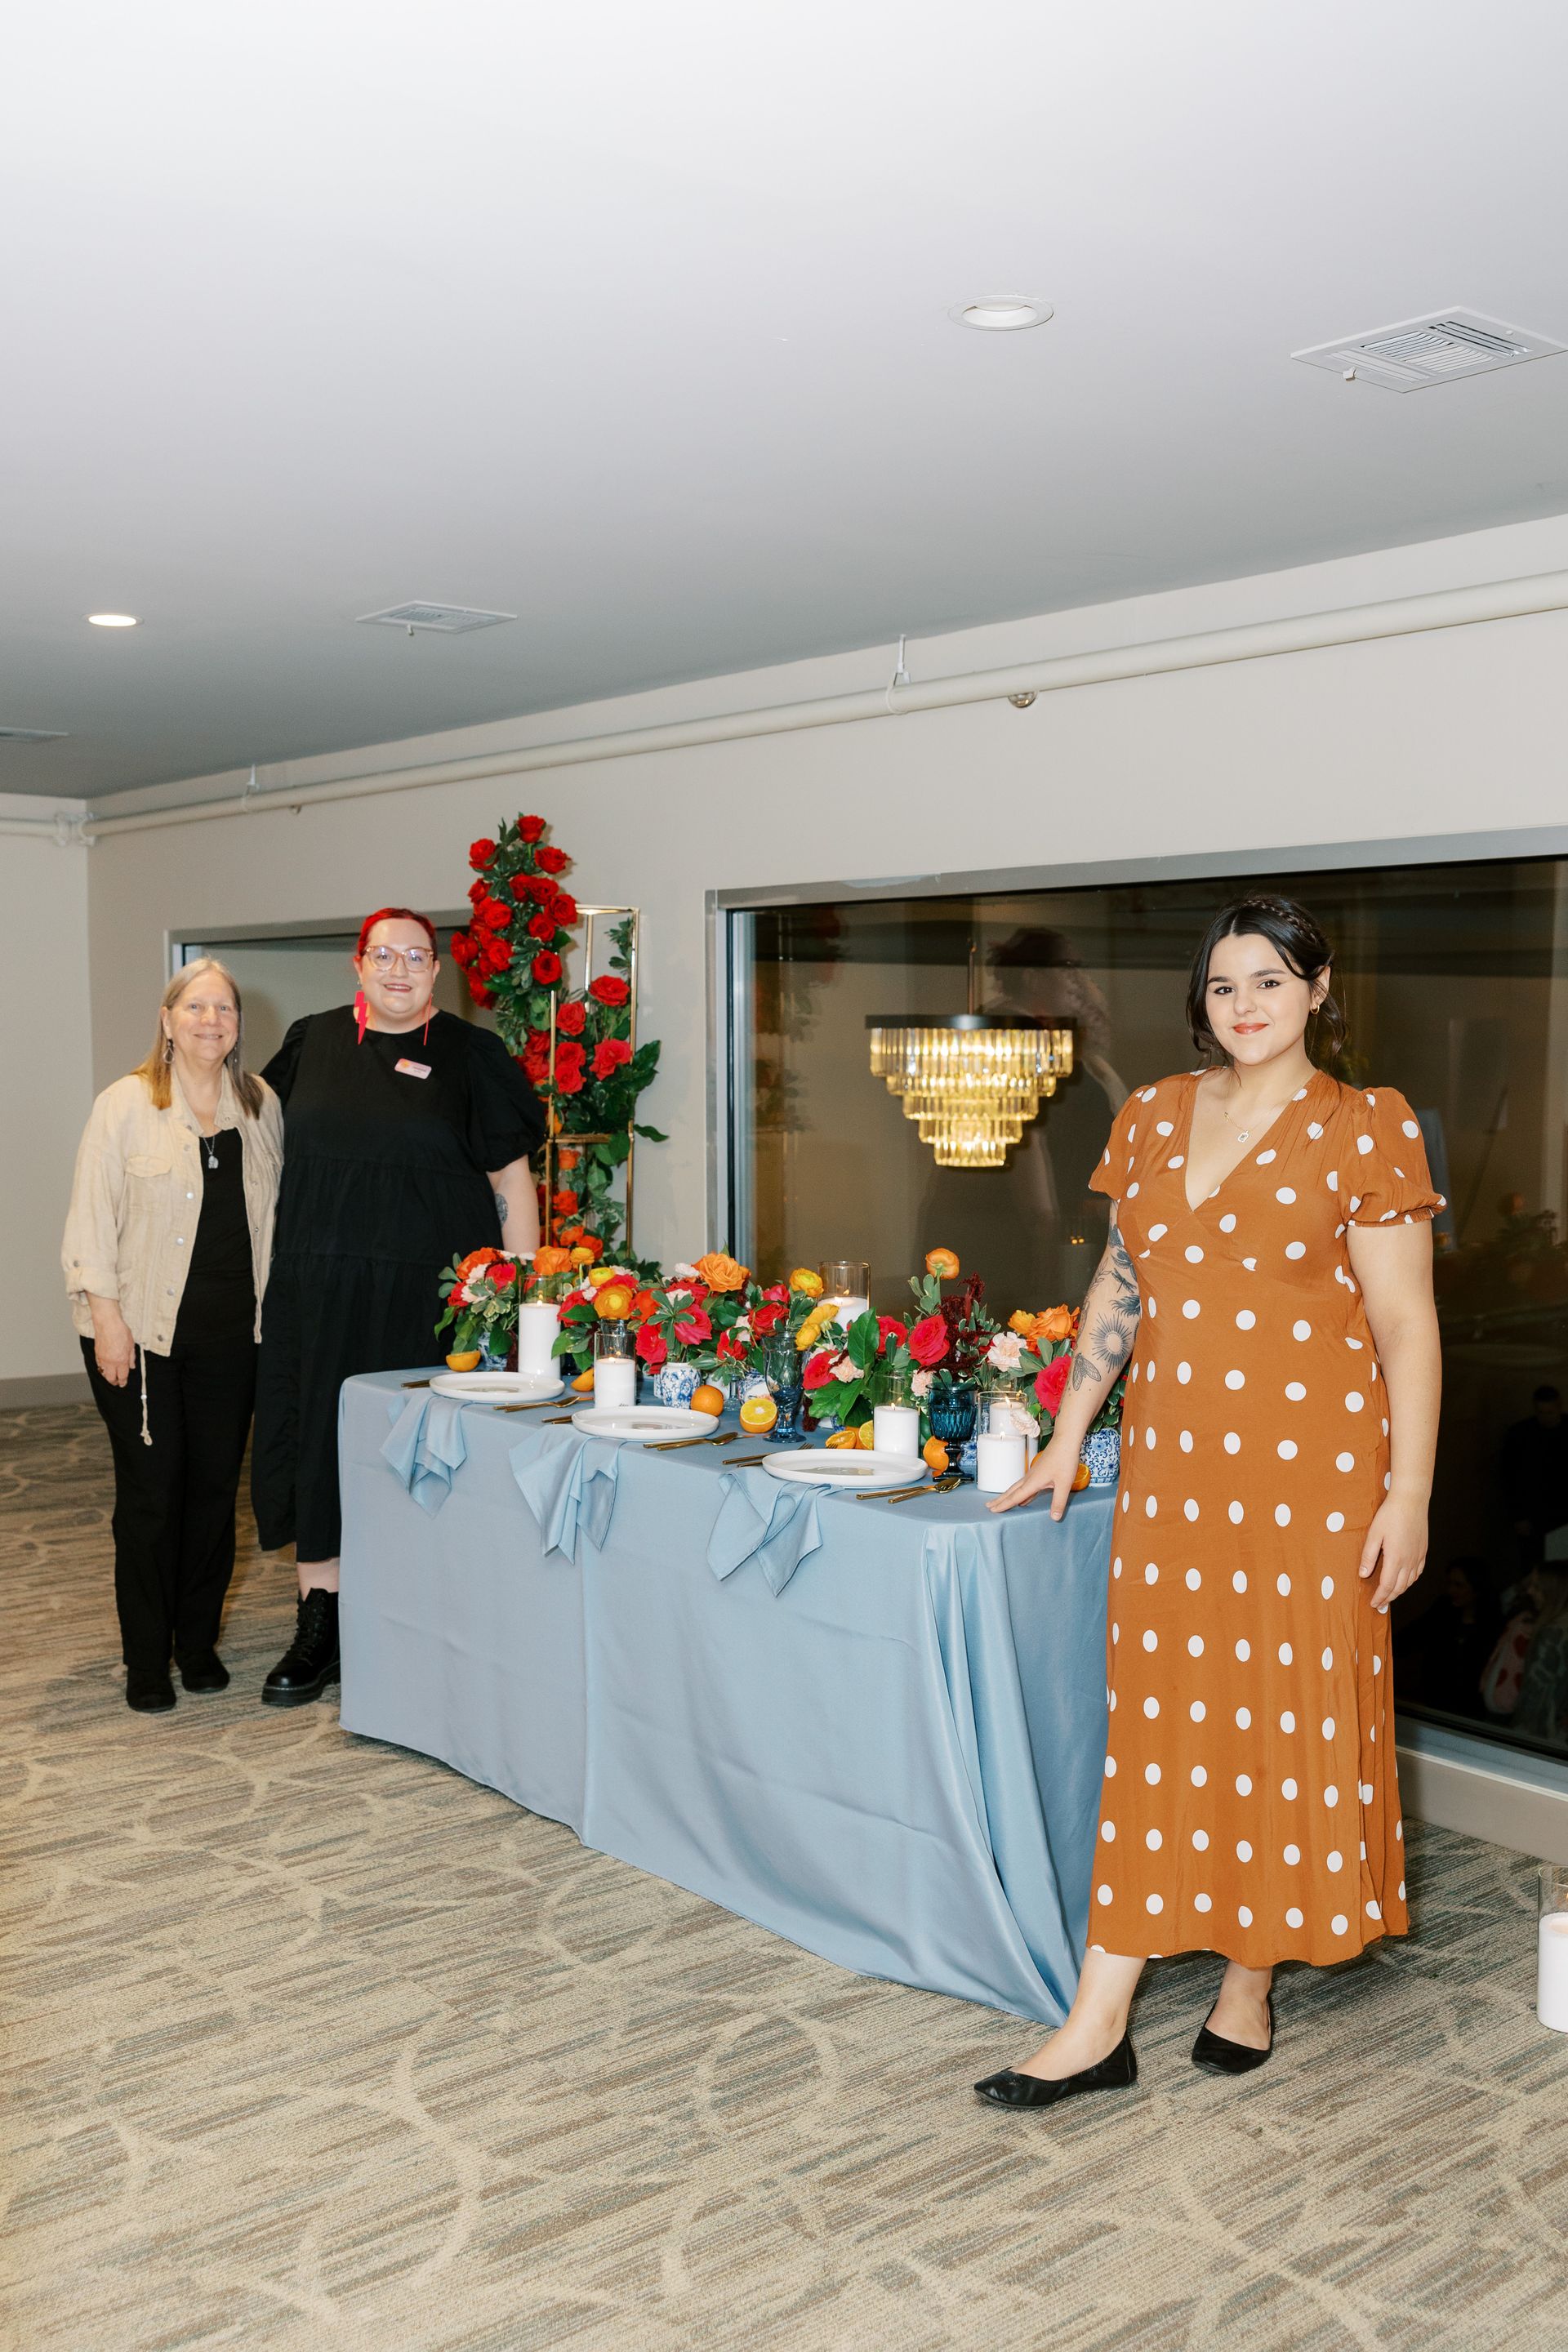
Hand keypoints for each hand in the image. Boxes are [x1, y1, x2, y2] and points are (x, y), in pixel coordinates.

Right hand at [92, 1312, 135, 1387]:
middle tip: (117, 1382)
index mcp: (121, 1360)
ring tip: (112, 1376)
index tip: (123, 1383)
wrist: (107, 1323)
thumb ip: (131, 1357)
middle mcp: (111, 1361)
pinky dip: (102, 1369)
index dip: (123, 1381)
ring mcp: (102, 1358)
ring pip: (103, 1373)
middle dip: (114, 1382)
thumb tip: (132, 1366)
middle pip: (111, 1378)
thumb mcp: (131, 1345)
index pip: (122, 1376)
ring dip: (107, 1376)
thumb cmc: (120, 1331)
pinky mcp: (96, 1354)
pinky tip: (105, 1368)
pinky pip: (99, 1366)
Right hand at [987, 1432, 1083, 1519]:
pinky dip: (1020, 1492)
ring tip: (1001, 1502)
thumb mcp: (1064, 1483)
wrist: (1065, 1441)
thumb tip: (1054, 1518)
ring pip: (1017, 1487)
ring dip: (1008, 1495)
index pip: (1015, 1497)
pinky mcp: (1038, 1471)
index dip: (1004, 1505)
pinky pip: (1024, 1484)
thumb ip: (1059, 1501)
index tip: (993, 1511)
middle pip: (1011, 1491)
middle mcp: (1030, 1478)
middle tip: (988, 1506)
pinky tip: (1024, 1497)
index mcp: (1033, 1482)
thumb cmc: (1064, 1460)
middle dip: (1000, 1500)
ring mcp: (1033, 1474)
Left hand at [1358, 1494, 1426, 1612]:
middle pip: (1399, 1587)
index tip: (1373, 1604)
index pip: (1387, 1586)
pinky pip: (1418, 1572)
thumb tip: (1363, 1574)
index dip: (1380, 1597)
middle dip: (1389, 1598)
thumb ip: (1368, 1556)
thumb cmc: (1390, 1514)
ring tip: (1390, 1595)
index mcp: (1395, 1558)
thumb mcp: (1374, 1534)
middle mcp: (1409, 1561)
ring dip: (1399, 1591)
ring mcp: (1418, 1556)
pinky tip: (1405, 1581)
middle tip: (1379, 1604)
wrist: (1411, 1500)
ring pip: (1410, 1582)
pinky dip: (1410, 1581)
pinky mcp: (1423, 1551)